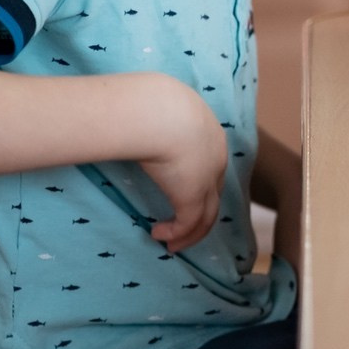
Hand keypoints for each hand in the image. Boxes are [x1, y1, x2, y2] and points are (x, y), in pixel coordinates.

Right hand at [139, 78, 227, 252]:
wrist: (159, 112)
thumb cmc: (151, 104)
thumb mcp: (159, 108)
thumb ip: (153, 118)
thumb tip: (132, 119)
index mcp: (211, 137)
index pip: (211, 168)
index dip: (199, 185)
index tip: (179, 195)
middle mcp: (216, 160)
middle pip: (214, 195)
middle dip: (200, 216)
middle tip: (181, 231)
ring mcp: (207, 180)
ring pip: (207, 216)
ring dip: (189, 233)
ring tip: (171, 244)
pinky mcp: (193, 196)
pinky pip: (188, 224)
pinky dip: (175, 234)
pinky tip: (157, 234)